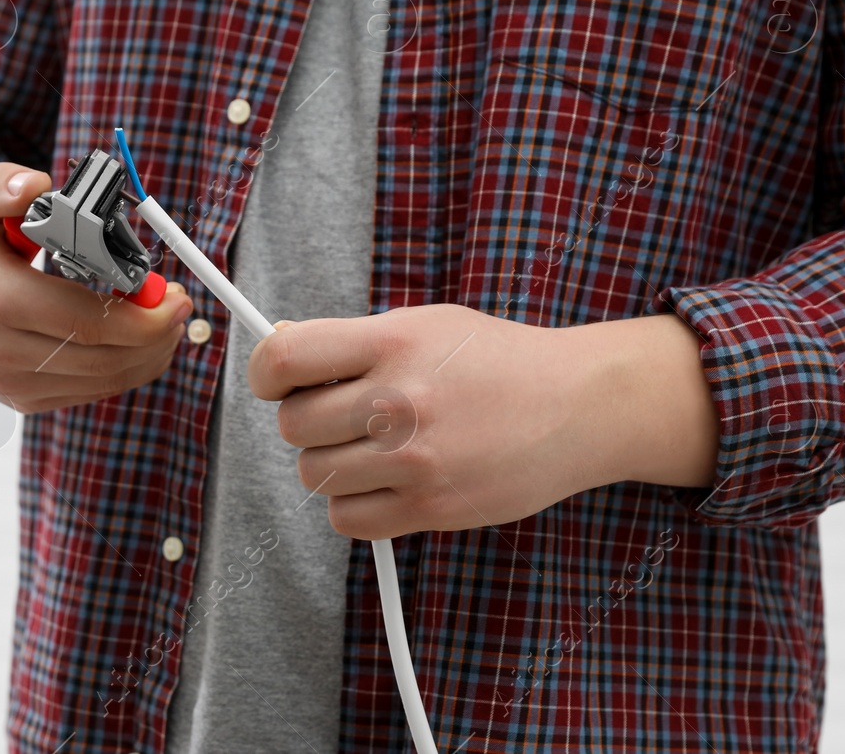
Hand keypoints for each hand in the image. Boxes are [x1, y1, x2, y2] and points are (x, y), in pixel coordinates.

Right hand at [0, 162, 193, 411]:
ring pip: (103, 383)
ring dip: (148, 355)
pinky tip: (137, 341)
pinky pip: (89, 392)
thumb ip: (1, 185)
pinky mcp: (20, 401)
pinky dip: (124, 370)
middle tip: (180, 302)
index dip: (143, 316)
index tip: (174, 292)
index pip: (86, 323)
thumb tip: (38, 184)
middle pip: (104, 359)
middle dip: (156, 335)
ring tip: (166, 320)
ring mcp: (9, 386)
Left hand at [247, 304, 717, 539]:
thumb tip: (279, 351)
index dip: (265, 372)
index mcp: (392, 342)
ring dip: (331, 464)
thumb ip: (355, 341)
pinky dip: (354, 505)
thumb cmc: (496, 361)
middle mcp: (398, 400)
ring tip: (371, 448)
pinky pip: (347, 519)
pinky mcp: (430, 509)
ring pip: (315, 475)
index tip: (275, 380)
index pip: (286, 358)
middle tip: (341, 416)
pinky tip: (384, 483)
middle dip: (306, 421)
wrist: (578, 406)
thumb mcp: (426, 325)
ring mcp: (414, 460)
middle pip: (293, 424)